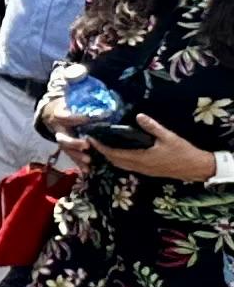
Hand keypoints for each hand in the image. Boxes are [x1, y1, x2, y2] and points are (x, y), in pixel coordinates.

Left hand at [66, 107, 215, 182]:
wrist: (195, 168)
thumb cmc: (182, 152)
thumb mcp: (168, 137)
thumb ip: (152, 126)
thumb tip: (139, 115)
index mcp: (141, 158)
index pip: (114, 153)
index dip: (101, 147)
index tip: (91, 139)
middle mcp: (138, 166)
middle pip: (114, 161)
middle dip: (102, 152)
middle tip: (94, 141)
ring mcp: (143, 170)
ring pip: (120, 165)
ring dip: (110, 157)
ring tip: (103, 145)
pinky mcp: (147, 172)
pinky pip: (128, 166)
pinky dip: (119, 160)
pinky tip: (120, 153)